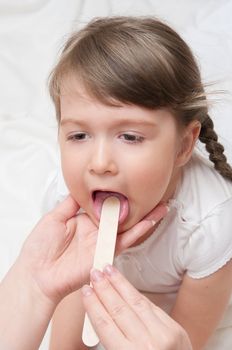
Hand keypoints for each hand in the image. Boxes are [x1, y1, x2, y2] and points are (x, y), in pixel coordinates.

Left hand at [18, 195, 166, 303]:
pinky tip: (149, 221)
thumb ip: (71, 204)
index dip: (117, 196)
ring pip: (127, 228)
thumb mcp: (54, 217)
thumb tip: (82, 188)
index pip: (103, 206)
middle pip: (119, 216)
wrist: (36, 273)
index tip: (129, 185)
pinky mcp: (105, 254)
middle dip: (136, 206)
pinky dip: (137, 231)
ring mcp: (101, 242)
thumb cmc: (39, 247)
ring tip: (161, 207)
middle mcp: (95, 231)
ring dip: (144, 218)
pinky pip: (124, 241)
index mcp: (83, 221)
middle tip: (152, 194)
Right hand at [81, 265, 191, 349]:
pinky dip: (136, 293)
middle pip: (119, 309)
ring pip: (136, 302)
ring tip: (109, 270)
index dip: (93, 304)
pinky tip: (126, 284)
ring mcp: (162, 335)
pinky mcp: (174, 328)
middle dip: (104, 288)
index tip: (86, 290)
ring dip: (120, 283)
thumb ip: (113, 338)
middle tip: (95, 273)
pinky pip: (151, 306)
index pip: (105, 324)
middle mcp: (145, 345)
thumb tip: (100, 309)